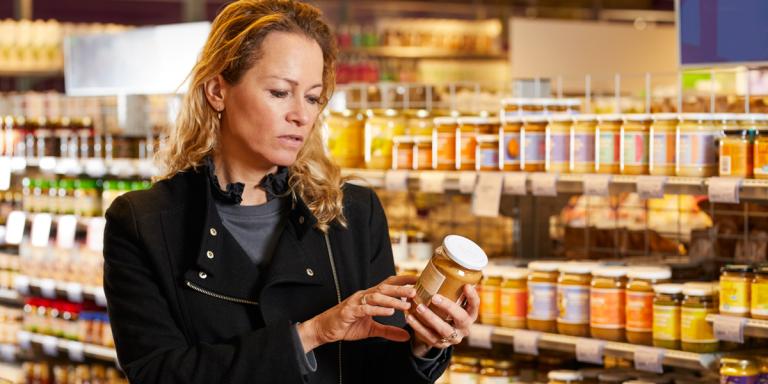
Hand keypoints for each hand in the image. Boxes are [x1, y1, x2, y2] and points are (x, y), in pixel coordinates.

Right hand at [298, 275, 416, 352]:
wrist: (325, 329)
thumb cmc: (347, 325)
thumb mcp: (372, 330)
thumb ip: (389, 331)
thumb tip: (407, 336)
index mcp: (370, 297)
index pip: (388, 284)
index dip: (402, 280)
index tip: (418, 279)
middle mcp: (364, 295)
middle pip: (385, 288)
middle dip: (401, 289)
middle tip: (416, 291)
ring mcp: (356, 302)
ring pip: (377, 297)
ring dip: (392, 300)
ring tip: (406, 304)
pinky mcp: (349, 311)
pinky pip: (366, 308)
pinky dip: (378, 310)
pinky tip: (389, 312)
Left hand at [406, 284, 478, 356]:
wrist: (437, 334)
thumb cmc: (445, 312)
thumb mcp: (451, 303)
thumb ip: (449, 291)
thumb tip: (436, 267)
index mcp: (469, 315)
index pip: (475, 306)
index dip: (473, 297)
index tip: (466, 285)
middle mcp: (464, 328)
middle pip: (461, 318)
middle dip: (448, 307)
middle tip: (434, 297)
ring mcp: (453, 338)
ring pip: (444, 329)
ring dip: (430, 317)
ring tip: (418, 307)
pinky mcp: (440, 344)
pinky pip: (429, 336)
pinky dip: (418, 326)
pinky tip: (409, 317)